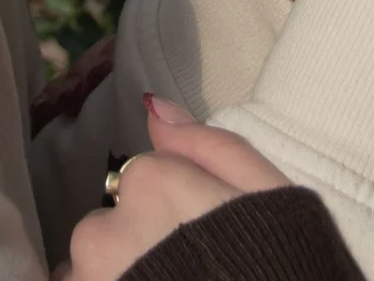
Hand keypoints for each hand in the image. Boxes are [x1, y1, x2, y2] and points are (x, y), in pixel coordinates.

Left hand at [66, 97, 291, 280]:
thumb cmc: (285, 273)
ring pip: (89, 268)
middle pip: (112, 224)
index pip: (150, 177)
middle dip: (141, 246)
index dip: (184, 211)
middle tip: (186, 277)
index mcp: (155, 183)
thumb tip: (156, 110)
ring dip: (116, 279)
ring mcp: (89, 278)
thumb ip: (212, 147)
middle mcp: (105, 228)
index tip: (209, 242)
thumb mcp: (272, 199)